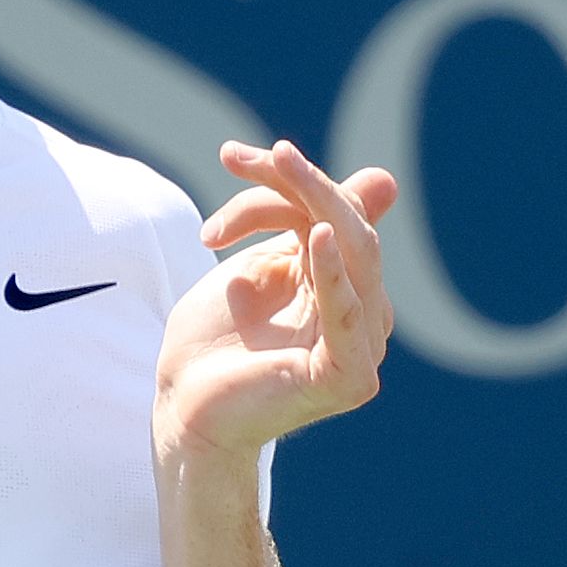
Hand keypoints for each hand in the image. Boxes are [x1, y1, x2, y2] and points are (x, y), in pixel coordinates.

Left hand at [156, 139, 398, 465]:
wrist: (181, 412)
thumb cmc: (210, 346)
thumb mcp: (255, 268)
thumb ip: (304, 226)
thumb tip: (384, 178)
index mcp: (345, 286)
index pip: (331, 214)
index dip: (290, 180)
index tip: (232, 154)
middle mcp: (364, 312)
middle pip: (346, 227)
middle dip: (298, 184)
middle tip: (245, 155)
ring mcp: (363, 346)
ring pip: (353, 257)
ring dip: (315, 203)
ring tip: (282, 164)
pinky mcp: (347, 376)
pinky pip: (347, 315)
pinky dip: (334, 274)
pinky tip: (319, 237)